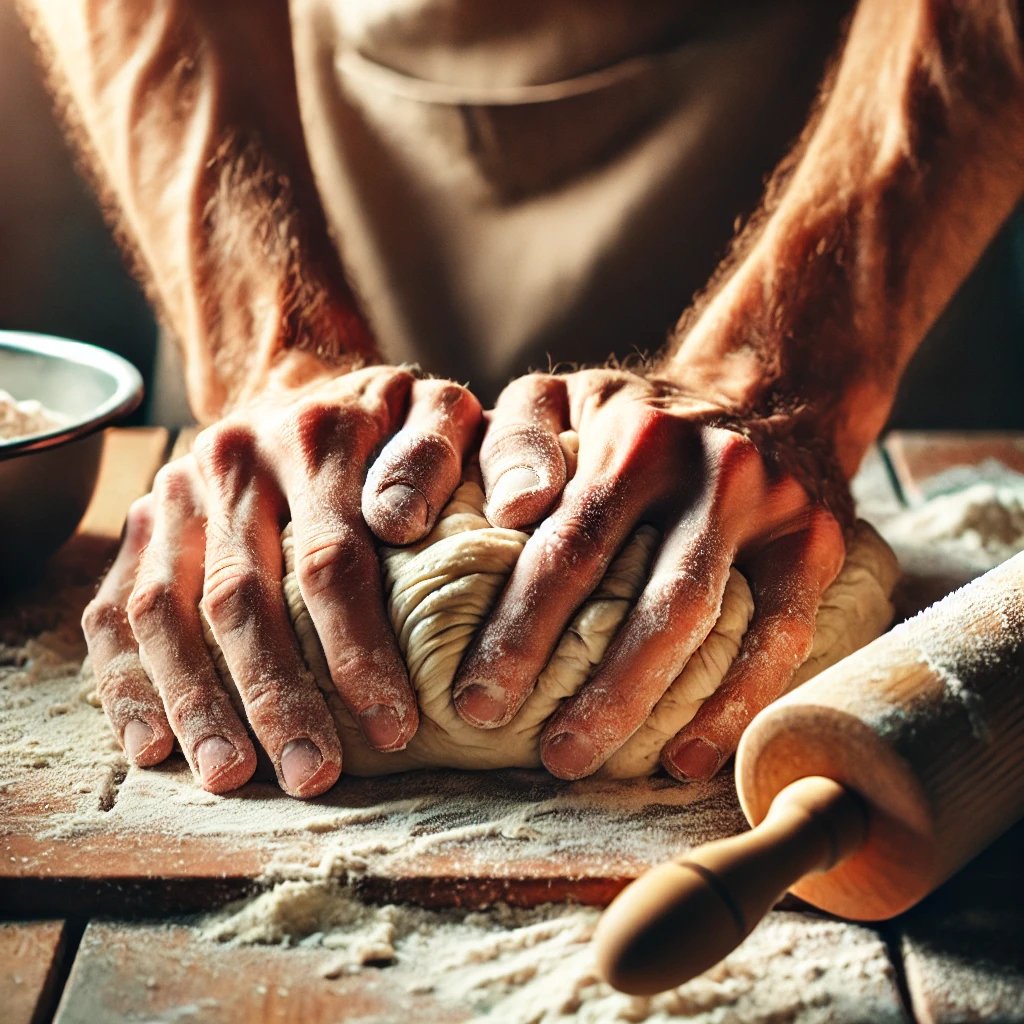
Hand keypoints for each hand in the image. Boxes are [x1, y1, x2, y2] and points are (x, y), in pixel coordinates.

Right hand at [82, 356, 480, 796]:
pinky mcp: (139, 530)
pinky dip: (128, 682)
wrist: (297, 386)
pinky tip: (154, 745)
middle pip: (243, 595)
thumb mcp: (434, 410)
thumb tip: (402, 522)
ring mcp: (173, 497)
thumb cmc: (386, 421)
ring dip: (197, 701)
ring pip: (167, 611)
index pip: (330, 560)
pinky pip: (115, 610)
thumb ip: (438, 451)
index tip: (394, 726)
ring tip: (231, 775)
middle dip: (277, 696)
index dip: (358, 650)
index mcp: (312, 436)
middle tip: (313, 775)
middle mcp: (230, 463)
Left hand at [451, 369, 848, 780]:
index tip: (477, 700)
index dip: (521, 630)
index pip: (570, 545)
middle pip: (642, 598)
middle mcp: (709, 468)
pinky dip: (733, 705)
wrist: (765, 391)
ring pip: (706, 624)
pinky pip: (780, 639)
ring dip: (644, 706)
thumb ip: (515, 439)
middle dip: (588, 689)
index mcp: (634, 436)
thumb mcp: (563, 397)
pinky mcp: (816, 541)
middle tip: (544, 755)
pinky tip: (686, 757)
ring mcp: (771, 505)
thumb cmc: (638, 416)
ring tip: (591, 760)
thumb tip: (508, 513)